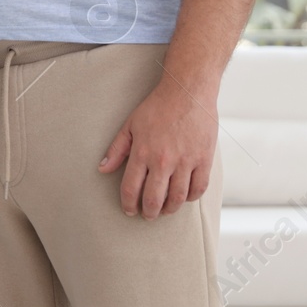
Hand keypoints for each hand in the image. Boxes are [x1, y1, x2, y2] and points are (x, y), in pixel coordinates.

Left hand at [97, 79, 216, 218]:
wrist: (188, 91)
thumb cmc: (158, 106)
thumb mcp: (131, 124)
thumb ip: (117, 149)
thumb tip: (102, 168)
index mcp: (142, 152)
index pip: (131, 189)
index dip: (128, 204)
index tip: (129, 210)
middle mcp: (163, 160)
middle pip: (154, 200)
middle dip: (149, 212)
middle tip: (147, 214)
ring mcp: (185, 161)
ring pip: (177, 198)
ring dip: (169, 209)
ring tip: (165, 209)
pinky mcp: (203, 159)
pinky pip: (198, 188)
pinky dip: (190, 198)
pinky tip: (184, 197)